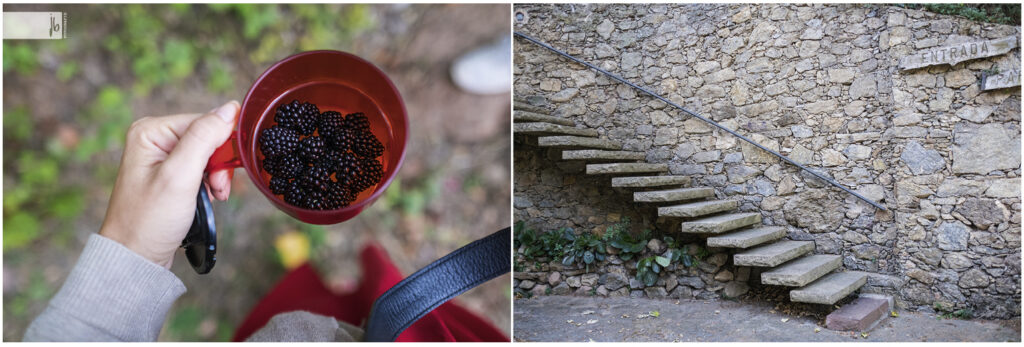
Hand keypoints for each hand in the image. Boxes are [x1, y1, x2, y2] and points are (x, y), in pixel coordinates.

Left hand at [99, 101, 238, 267]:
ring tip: (213, 197)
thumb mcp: (180, 176)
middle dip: (219, 164)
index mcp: (150, 131)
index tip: (220, 174)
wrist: (137, 256)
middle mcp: (154, 139)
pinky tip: (208, 198)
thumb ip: (204, 137)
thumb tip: (230, 108)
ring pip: (209, 154)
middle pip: (208, 137)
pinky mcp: (171, 174)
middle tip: (216, 188)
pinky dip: (211, 184)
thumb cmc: (149, 220)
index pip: (204, 121)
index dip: (221, 146)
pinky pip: (203, 168)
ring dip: (218, 176)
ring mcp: (162, 157)